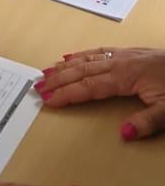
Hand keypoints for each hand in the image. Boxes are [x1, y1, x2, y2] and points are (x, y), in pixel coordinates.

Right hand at [36, 47, 164, 140]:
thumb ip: (147, 122)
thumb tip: (122, 134)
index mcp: (126, 76)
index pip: (90, 87)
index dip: (67, 94)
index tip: (48, 100)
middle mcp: (121, 63)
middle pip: (83, 70)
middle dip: (58, 79)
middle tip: (36, 86)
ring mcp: (125, 55)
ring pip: (88, 59)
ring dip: (65, 66)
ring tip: (45, 72)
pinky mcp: (131, 53)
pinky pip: (99, 51)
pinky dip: (82, 55)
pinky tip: (71, 56)